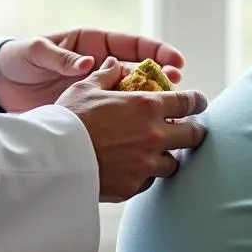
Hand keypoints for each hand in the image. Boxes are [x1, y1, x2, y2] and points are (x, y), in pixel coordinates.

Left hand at [0, 29, 185, 112]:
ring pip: (133, 95)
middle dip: (163, 79)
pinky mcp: (91, 110)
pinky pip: (118, 115)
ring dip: (153, 103)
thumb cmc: (21, 59)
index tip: (176, 61)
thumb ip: (62, 57)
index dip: (157, 50)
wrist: (1, 82)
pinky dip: (132, 122)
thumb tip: (87, 63)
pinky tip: (145, 132)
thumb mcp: (38, 53)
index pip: (132, 45)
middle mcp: (100, 65)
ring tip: (172, 113)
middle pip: (140, 70)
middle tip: (182, 89)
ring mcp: (98, 89)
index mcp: (93, 44)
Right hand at [56, 59, 206, 200]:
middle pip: (193, 136)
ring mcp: (146, 164)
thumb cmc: (69, 118)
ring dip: (168, 155)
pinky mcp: (135, 186)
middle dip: (193, 131)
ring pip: (174, 162)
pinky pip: (151, 181)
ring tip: (155, 152)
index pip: (189, 102)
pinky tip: (133, 168)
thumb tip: (115, 65)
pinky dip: (147, 174)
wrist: (53, 159)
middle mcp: (154, 135)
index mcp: (147, 106)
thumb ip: (107, 75)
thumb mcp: (86, 87)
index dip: (197, 101)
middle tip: (186, 129)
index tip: (198, 102)